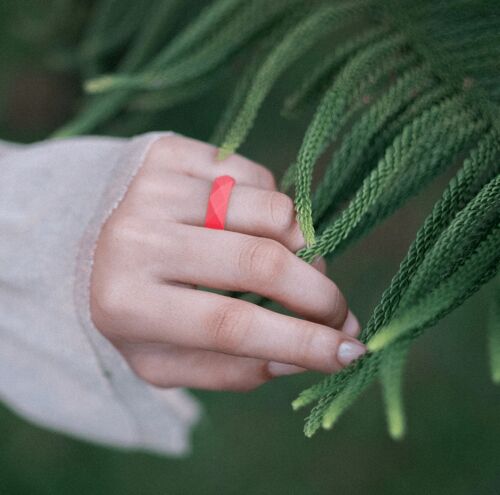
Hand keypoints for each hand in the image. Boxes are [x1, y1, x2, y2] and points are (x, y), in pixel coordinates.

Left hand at [90, 134, 364, 390]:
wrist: (78, 234)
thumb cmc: (127, 306)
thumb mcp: (161, 358)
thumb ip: (230, 368)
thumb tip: (301, 357)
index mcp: (126, 304)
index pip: (230, 326)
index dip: (302, 341)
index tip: (352, 350)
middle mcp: (136, 239)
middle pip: (260, 263)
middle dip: (319, 293)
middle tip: (339, 311)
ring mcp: (155, 186)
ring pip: (272, 210)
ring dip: (301, 247)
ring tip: (286, 264)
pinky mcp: (171, 151)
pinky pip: (257, 176)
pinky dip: (271, 208)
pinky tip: (248, 226)